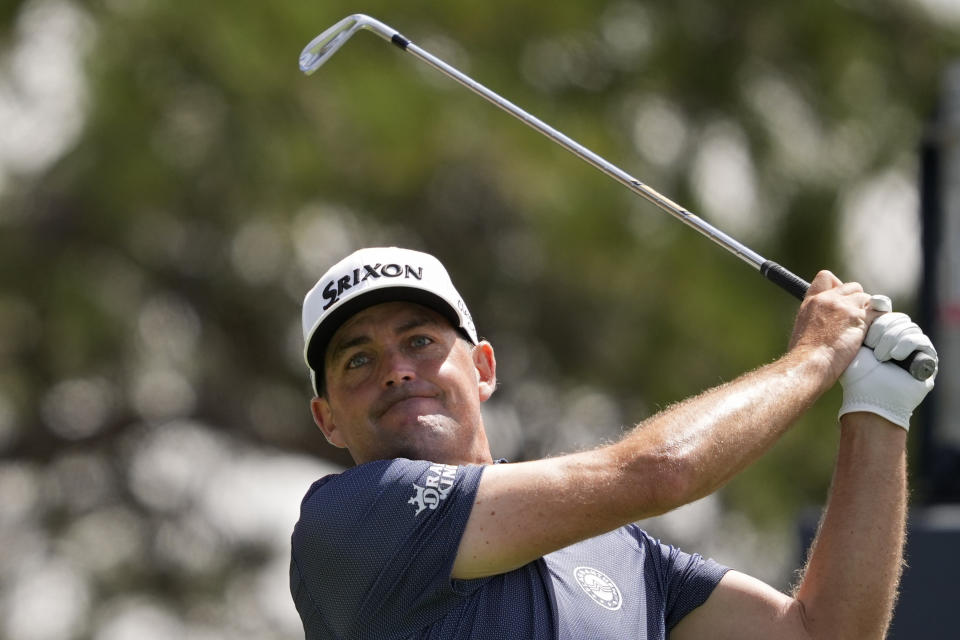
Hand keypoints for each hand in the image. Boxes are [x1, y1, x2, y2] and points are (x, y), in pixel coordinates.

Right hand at [788, 271, 874, 382]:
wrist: (810, 363)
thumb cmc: (805, 354)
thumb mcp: (802, 328)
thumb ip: (816, 316)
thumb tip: (827, 321)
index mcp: (812, 301)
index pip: (826, 277)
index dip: (838, 285)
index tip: (841, 299)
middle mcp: (828, 299)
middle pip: (853, 287)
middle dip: (858, 300)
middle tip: (856, 317)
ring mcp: (845, 308)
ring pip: (867, 299)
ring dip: (868, 312)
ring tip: (863, 328)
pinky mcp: (859, 319)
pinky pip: (878, 311)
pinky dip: (879, 319)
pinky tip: (874, 331)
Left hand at [839, 307, 936, 429]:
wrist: (867, 395)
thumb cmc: (856, 373)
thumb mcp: (852, 341)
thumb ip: (857, 318)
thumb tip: (869, 295)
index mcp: (879, 332)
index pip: (885, 309)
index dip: (879, 307)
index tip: (872, 306)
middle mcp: (897, 337)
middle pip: (896, 317)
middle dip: (882, 329)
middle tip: (872, 347)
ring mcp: (912, 347)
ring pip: (907, 326)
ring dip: (891, 341)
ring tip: (881, 357)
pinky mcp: (925, 357)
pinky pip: (920, 340)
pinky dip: (904, 346)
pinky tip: (894, 357)